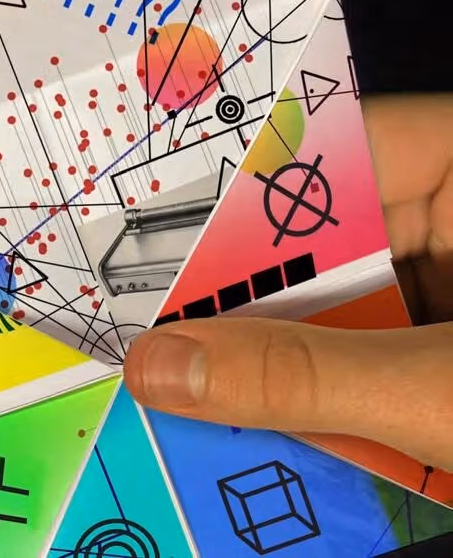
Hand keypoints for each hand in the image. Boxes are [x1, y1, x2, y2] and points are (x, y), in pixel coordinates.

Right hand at [124, 94, 452, 470]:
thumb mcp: (452, 393)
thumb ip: (304, 378)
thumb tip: (162, 367)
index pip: (324, 147)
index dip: (226, 185)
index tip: (139, 225)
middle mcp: (450, 209)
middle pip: (309, 232)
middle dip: (233, 287)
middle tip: (144, 318)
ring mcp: (445, 278)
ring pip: (324, 296)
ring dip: (263, 345)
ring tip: (183, 373)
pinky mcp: (439, 339)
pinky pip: (352, 344)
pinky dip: (308, 382)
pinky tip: (263, 412)